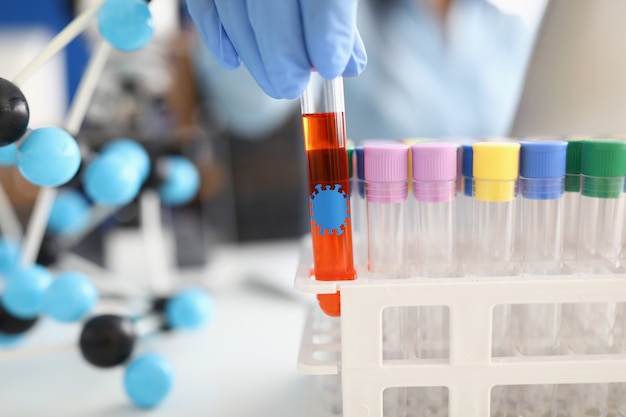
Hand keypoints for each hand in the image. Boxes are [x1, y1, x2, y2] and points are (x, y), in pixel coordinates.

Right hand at [186, 0, 366, 98]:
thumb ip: (340, 15)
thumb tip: (348, 65)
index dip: (327, 35)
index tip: (330, 68)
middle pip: (272, 7)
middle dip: (284, 59)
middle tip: (293, 86)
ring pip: (237, 14)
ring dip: (256, 60)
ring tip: (276, 84)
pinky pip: (204, 7)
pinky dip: (217, 38)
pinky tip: (234, 61)